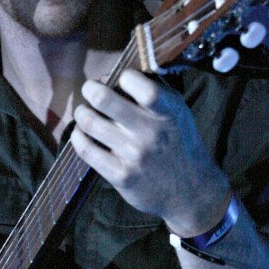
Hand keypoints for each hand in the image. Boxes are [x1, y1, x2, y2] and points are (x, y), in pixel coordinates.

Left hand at [71, 68, 229, 235]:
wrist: (191, 191)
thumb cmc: (178, 143)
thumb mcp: (178, 113)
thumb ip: (155, 93)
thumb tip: (114, 76)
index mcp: (169, 112)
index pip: (141, 86)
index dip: (125, 77)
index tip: (121, 79)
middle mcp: (151, 133)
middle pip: (103, 99)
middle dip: (90, 89)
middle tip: (90, 90)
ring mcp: (135, 155)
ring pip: (89, 122)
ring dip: (81, 113)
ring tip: (84, 112)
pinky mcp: (121, 176)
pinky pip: (86, 149)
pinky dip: (78, 137)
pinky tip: (81, 134)